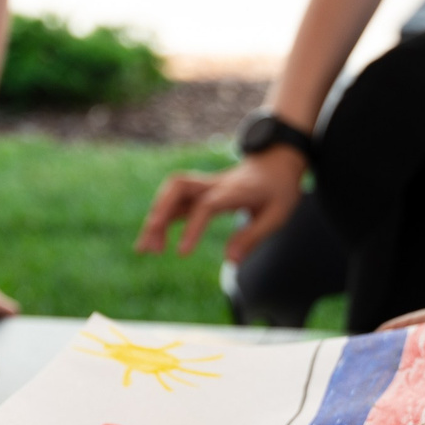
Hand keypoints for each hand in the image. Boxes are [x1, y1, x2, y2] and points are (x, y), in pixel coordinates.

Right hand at [136, 148, 305, 265]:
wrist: (276, 163)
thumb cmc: (278, 190)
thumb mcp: (277, 215)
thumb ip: (252, 237)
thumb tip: (230, 261)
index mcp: (236, 190)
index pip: (207, 205)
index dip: (192, 228)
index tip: (181, 253)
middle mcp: (215, 183)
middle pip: (178, 186)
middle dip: (159, 212)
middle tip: (149, 246)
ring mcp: (204, 184)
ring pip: (171, 191)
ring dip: (154, 216)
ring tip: (145, 249)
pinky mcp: (199, 190)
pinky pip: (173, 199)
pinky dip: (160, 218)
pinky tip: (153, 240)